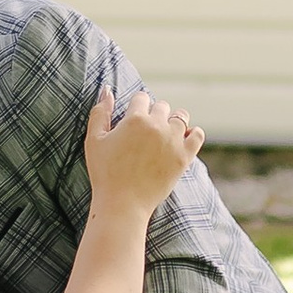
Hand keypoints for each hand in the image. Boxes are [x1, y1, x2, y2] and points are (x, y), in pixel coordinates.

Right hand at [80, 85, 203, 219]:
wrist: (123, 203)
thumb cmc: (105, 173)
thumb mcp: (94, 140)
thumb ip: (100, 112)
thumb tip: (107, 89)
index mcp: (134, 119)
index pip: (141, 98)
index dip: (137, 106)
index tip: (134, 117)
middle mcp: (156, 126)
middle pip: (162, 106)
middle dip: (154, 113)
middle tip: (147, 130)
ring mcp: (173, 141)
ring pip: (181, 117)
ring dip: (173, 120)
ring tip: (165, 133)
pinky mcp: (184, 157)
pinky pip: (197, 135)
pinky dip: (193, 133)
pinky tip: (183, 139)